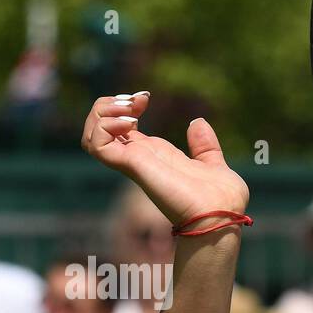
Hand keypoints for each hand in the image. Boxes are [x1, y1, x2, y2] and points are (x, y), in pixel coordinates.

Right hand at [80, 92, 248, 227]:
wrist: (222, 214)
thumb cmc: (222, 199)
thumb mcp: (213, 163)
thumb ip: (204, 145)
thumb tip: (198, 122)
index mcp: (155, 156)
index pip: (121, 128)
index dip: (125, 106)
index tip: (145, 98)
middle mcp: (139, 159)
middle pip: (99, 129)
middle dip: (108, 106)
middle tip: (135, 102)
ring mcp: (133, 163)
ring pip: (90, 136)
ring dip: (102, 114)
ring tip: (130, 111)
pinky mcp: (132, 166)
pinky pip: (97, 145)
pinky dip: (105, 127)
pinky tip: (130, 122)